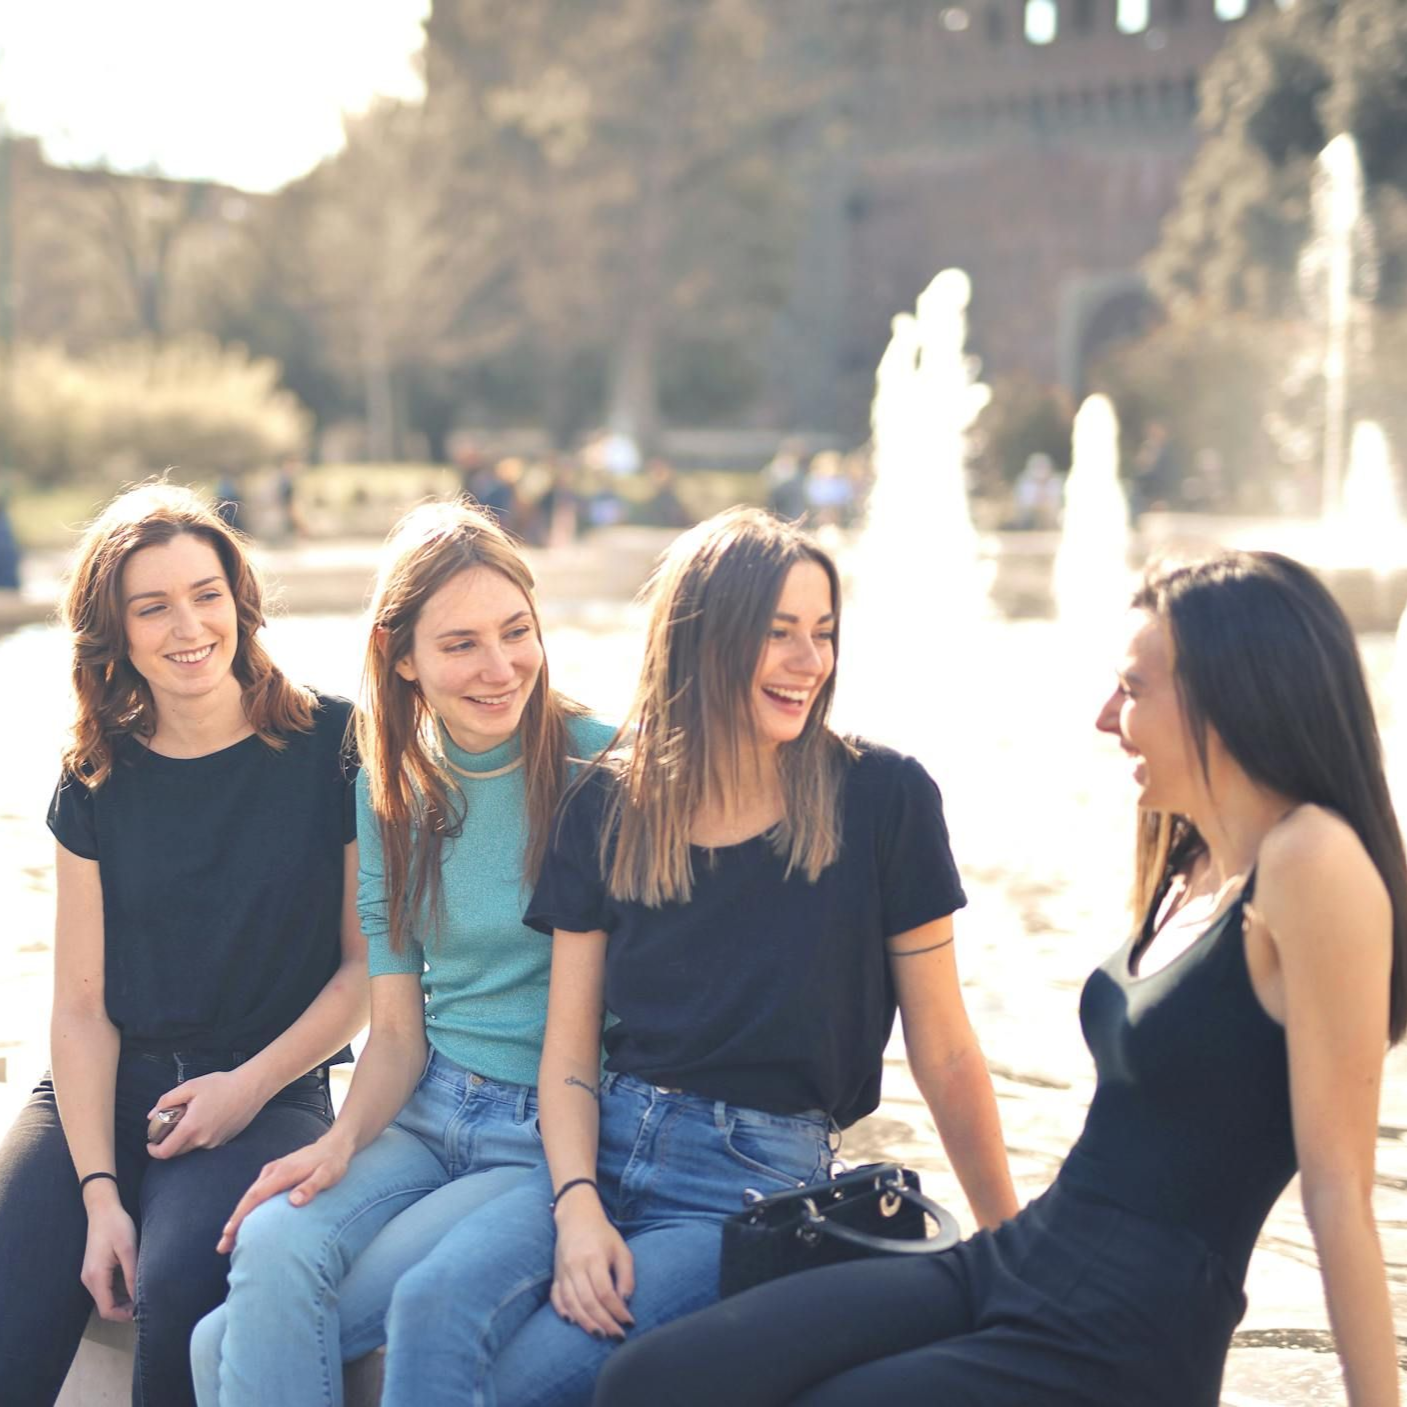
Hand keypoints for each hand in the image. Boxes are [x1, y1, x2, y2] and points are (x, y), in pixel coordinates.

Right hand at [81, 1194, 137, 1321]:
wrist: (102, 1209)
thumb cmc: (117, 1226)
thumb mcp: (128, 1249)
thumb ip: (132, 1275)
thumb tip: (139, 1298)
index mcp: (96, 1277)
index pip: (107, 1309)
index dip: (124, 1315)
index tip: (143, 1311)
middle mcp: (89, 1280)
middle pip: (105, 1306)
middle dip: (125, 1309)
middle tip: (146, 1303)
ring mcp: (90, 1275)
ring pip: (106, 1298)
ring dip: (123, 1301)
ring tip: (143, 1293)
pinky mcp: (94, 1270)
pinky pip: (105, 1288)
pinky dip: (119, 1291)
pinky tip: (134, 1283)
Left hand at [146, 1070, 262, 1159]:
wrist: (251, 1087)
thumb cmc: (221, 1085)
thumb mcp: (190, 1086)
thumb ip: (167, 1100)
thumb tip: (152, 1115)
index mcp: (191, 1128)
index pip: (165, 1152)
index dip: (153, 1151)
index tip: (151, 1143)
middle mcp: (202, 1140)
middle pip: (177, 1152)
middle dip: (168, 1144)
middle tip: (168, 1127)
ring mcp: (215, 1142)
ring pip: (192, 1147)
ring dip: (185, 1139)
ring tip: (191, 1118)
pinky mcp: (225, 1140)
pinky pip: (206, 1143)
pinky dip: (200, 1136)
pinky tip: (207, 1119)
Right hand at [216, 1132, 352, 1252]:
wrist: (335, 1145)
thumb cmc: (333, 1162)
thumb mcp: (328, 1174)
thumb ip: (311, 1187)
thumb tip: (294, 1202)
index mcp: (283, 1172)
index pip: (256, 1196)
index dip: (242, 1215)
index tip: (229, 1233)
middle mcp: (272, 1171)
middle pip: (248, 1198)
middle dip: (234, 1222)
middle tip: (222, 1246)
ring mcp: (272, 1171)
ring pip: (250, 1196)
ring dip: (238, 1217)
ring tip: (228, 1241)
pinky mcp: (274, 1174)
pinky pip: (257, 1194)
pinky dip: (248, 1209)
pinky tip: (245, 1223)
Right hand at [550, 1196, 635, 1340]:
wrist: (576, 1218)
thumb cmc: (603, 1235)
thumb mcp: (621, 1249)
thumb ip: (626, 1275)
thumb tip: (625, 1302)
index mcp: (594, 1258)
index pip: (605, 1292)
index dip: (617, 1311)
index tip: (629, 1323)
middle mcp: (576, 1266)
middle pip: (588, 1302)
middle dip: (604, 1323)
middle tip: (617, 1336)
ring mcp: (563, 1271)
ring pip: (572, 1303)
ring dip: (585, 1323)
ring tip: (599, 1335)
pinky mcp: (556, 1275)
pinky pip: (556, 1297)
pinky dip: (562, 1311)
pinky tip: (572, 1322)